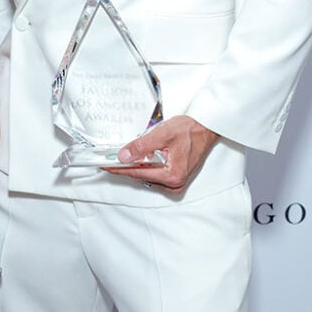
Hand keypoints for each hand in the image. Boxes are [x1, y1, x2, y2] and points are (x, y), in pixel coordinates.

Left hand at [103, 115, 218, 191]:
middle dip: (126, 166)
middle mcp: (174, 183)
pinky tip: (140, 158)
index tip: (105, 165)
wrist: (205, 128)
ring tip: (124, 155)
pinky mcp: (175, 178)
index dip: (119, 168)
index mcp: (171, 176)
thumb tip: (124, 156)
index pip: (137, 173)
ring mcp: (176, 182)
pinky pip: (154, 174)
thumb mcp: (162, 134)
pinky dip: (146, 166)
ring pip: (147, 175)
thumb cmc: (190, 130)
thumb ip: (141, 146)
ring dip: (136, 165)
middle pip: (141, 176)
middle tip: (109, 158)